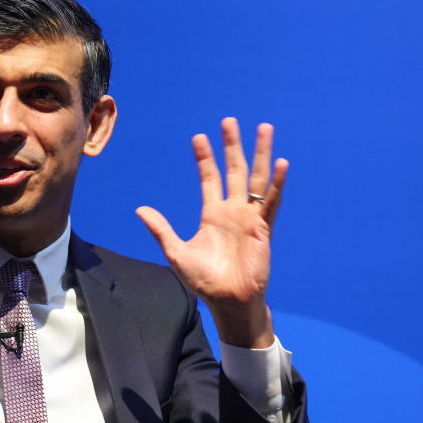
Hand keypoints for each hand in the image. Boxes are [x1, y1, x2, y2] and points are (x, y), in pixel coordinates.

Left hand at [136, 117, 286, 347]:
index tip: (199, 137)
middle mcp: (233, 211)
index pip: (209, 178)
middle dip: (232, 146)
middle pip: (235, 170)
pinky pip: (271, 202)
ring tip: (264, 128)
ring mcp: (250, 218)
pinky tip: (281, 164)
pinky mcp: (263, 229)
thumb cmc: (204, 281)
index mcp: (212, 215)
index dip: (205, 158)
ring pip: (257, 179)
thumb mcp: (176, 253)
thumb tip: (141, 209)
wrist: (227, 301)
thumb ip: (161, 230)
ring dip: (261, 154)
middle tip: (229, 121)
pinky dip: (277, 183)